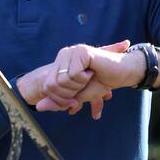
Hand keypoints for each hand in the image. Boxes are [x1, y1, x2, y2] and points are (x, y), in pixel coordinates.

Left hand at [17, 40, 131, 118]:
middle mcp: (63, 55)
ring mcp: (71, 51)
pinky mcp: (80, 51)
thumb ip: (57, 101)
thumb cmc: (100, 83)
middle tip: (84, 86)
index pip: (47, 88)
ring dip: (78, 86)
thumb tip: (38, 107)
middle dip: (69, 95)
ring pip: (61, 81)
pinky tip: (92, 71)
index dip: (60, 100)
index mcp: (59, 63)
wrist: (121, 73)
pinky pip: (73, 74)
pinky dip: (84, 79)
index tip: (75, 99)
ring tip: (89, 77)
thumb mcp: (76, 96)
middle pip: (51, 86)